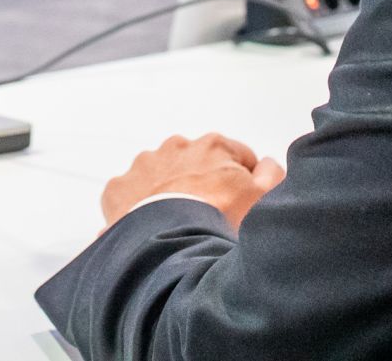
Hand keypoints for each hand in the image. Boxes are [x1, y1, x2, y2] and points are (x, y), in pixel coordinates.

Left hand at [101, 133, 284, 231]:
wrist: (171, 245)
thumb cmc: (219, 222)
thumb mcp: (262, 199)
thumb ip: (272, 175)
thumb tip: (267, 164)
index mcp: (214, 146)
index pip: (237, 157)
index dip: (243, 182)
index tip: (239, 205)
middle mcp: (176, 147)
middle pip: (197, 165)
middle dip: (203, 185)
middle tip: (208, 219)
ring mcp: (144, 165)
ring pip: (162, 176)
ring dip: (169, 193)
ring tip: (178, 226)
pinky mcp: (119, 188)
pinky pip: (130, 195)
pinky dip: (139, 208)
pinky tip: (151, 229)